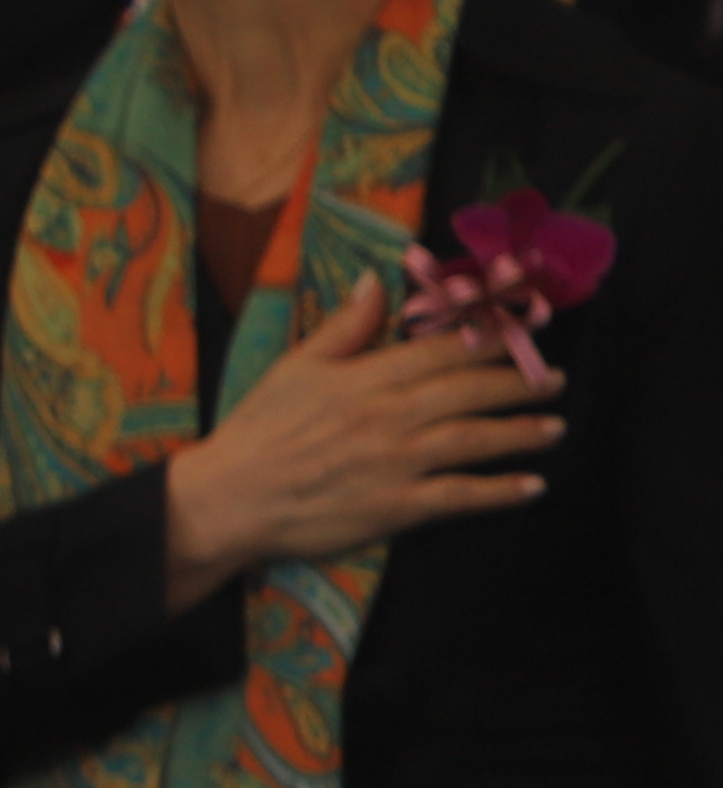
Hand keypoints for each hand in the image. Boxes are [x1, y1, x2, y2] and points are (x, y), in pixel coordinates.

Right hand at [160, 279, 560, 600]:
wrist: (231, 496)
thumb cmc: (259, 428)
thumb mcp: (294, 365)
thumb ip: (344, 325)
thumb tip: (376, 279)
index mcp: (365, 377)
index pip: (440, 351)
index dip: (488, 340)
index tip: (522, 333)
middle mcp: (390, 415)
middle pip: (469, 391)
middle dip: (519, 383)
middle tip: (555, 379)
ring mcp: (398, 463)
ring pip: (475, 440)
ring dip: (521, 432)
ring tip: (554, 427)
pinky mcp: (398, 508)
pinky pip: (461, 496)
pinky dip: (500, 491)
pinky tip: (531, 487)